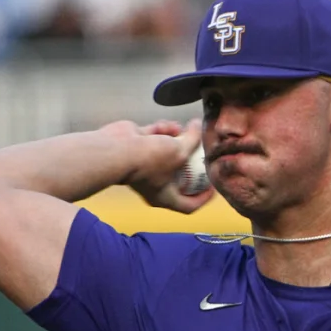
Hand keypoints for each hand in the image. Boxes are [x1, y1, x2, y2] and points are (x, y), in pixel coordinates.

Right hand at [100, 118, 215, 213]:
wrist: (117, 148)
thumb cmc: (149, 159)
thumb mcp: (179, 151)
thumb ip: (193, 139)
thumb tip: (198, 125)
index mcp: (164, 197)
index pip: (188, 205)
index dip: (204, 198)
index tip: (214, 185)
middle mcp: (155, 184)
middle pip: (181, 176)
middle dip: (192, 161)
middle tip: (203, 151)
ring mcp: (146, 165)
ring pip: (169, 152)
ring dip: (177, 139)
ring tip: (182, 130)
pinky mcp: (139, 147)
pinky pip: (157, 139)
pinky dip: (163, 131)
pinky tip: (164, 126)